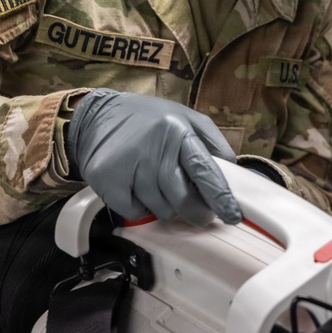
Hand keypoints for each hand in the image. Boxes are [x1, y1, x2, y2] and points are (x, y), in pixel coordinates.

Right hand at [65, 89, 241, 226]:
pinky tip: (139, 191)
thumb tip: (232, 171)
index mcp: (178, 130)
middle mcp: (154, 147)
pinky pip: (135, 212)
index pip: (204, 170)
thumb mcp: (185, 118)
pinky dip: (141, 209)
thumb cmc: (149, 120)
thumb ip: (211, 142)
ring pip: (160, 209)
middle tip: (200, 215)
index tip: (233, 216)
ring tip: (162, 191)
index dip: (221, 197)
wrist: (98, 116)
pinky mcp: (107, 179)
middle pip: (182, 198)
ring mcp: (129, 164)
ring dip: (167, 209)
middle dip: (196, 213)